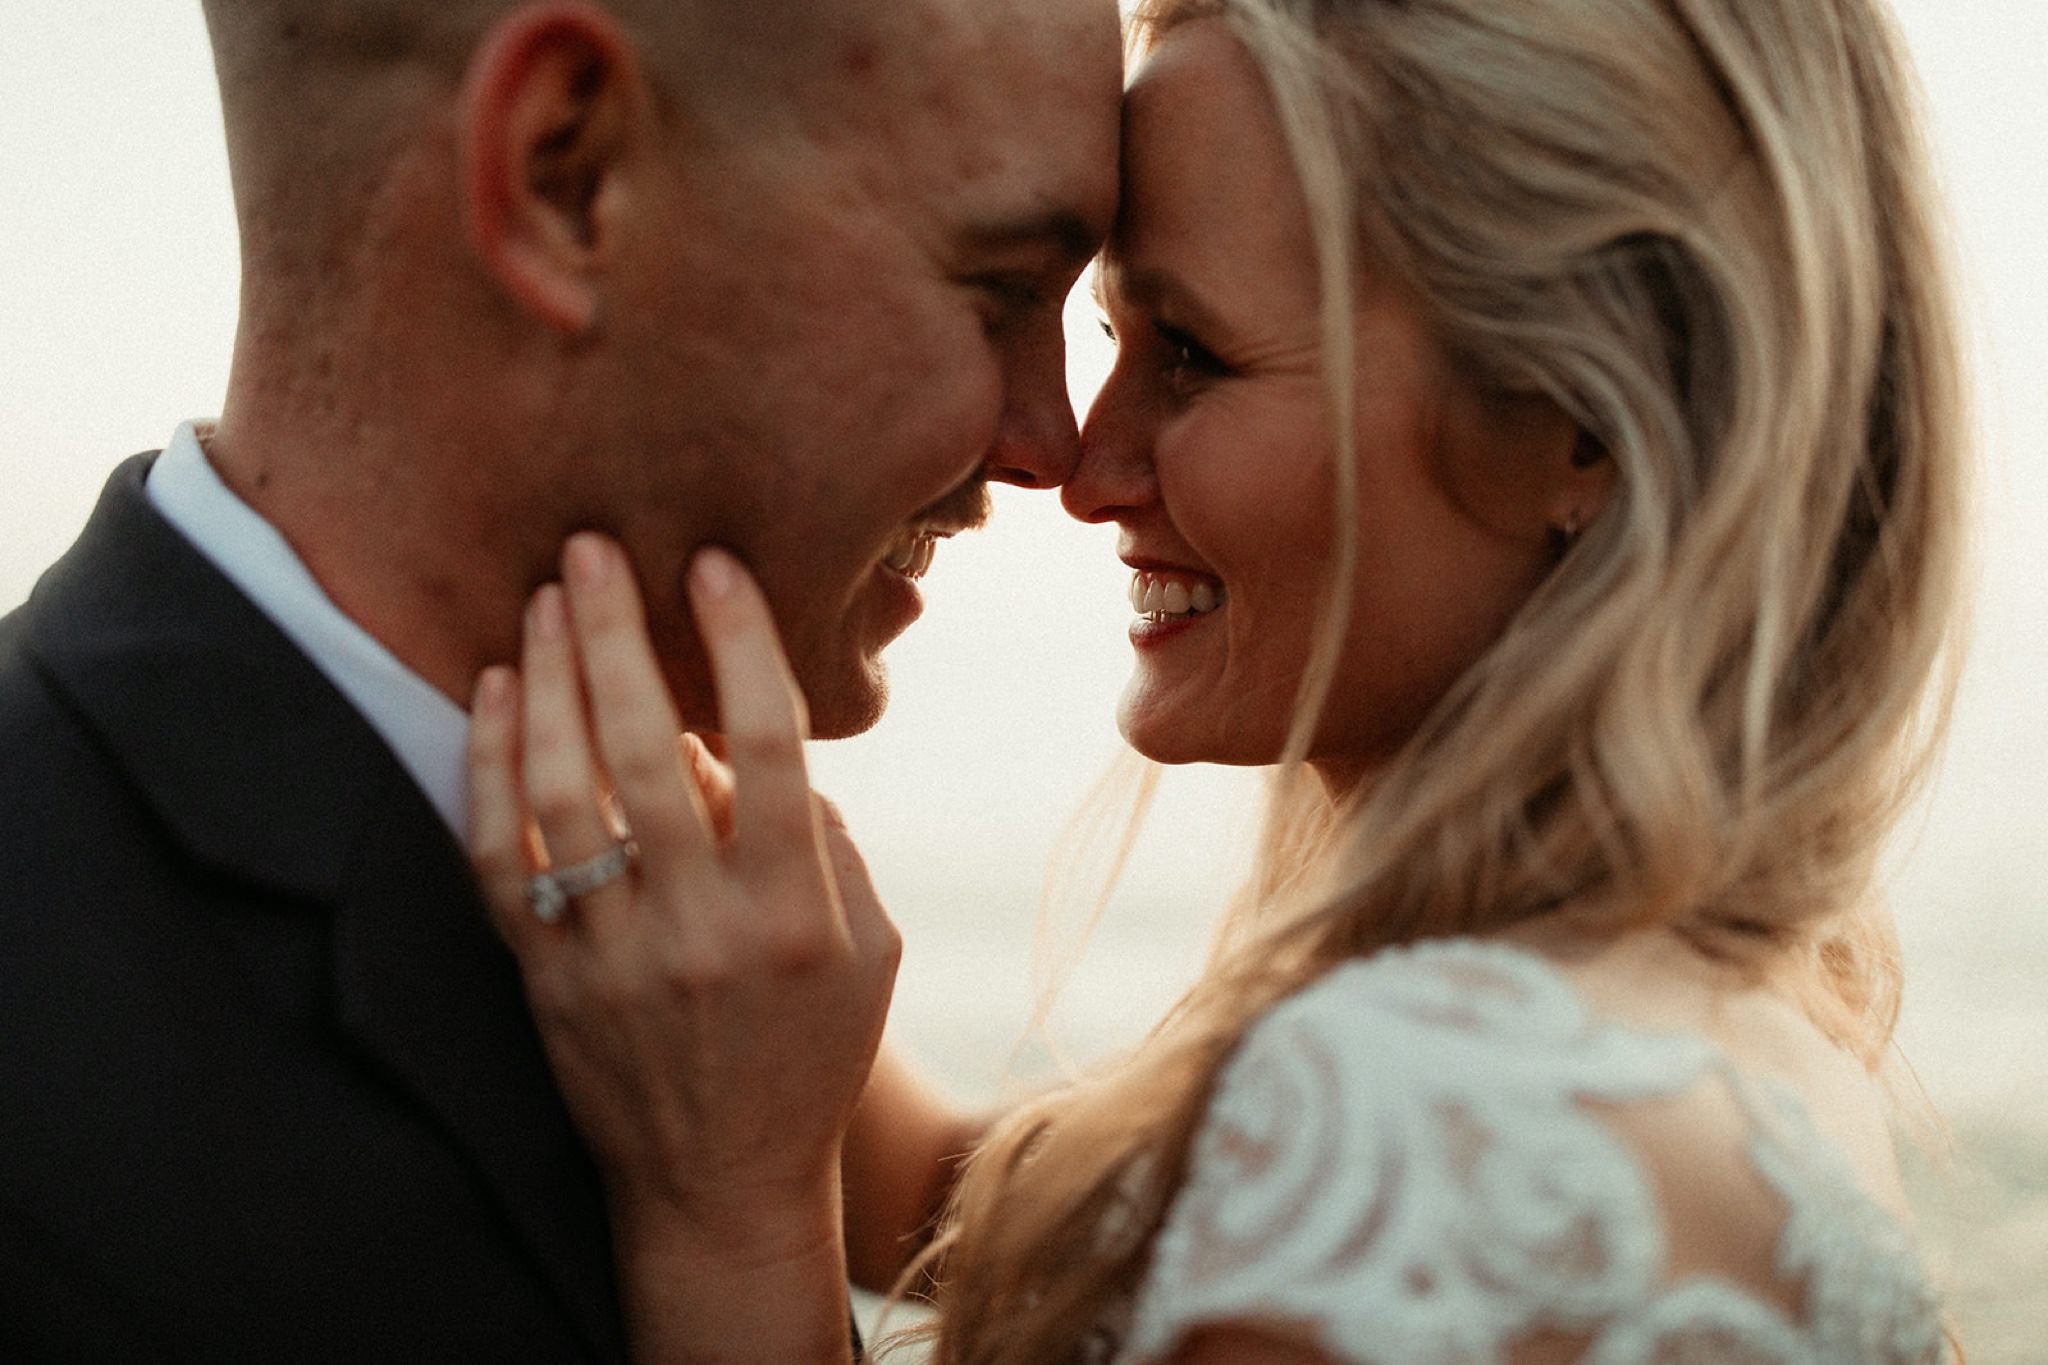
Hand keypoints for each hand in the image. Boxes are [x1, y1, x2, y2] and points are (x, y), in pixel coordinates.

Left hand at [467, 534, 897, 1358]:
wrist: (721, 1182)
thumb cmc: (809, 1052)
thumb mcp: (867, 952)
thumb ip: (823, 843)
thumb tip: (751, 744)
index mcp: (794, 911)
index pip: (767, 748)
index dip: (740, 644)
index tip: (713, 562)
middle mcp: (701, 925)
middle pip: (649, 750)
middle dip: (616, 634)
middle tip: (591, 548)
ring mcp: (613, 953)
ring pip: (563, 793)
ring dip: (550, 682)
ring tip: (543, 600)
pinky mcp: (546, 977)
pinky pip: (500, 859)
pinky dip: (491, 769)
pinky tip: (498, 696)